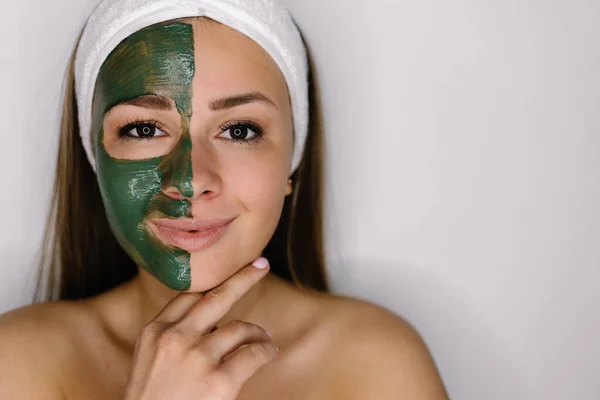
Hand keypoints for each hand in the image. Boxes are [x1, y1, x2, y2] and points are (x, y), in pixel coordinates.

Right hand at [123, 258, 276, 399]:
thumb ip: (173, 339)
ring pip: (239, 328)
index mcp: (154, 333)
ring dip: (256, 331)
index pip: (188, 297)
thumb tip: (214, 324)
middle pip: (216, 297)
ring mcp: (198, 358)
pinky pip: (254, 354)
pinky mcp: (220, 381)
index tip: (229, 271)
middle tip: (260, 265)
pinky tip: (269, 352)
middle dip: (242, 278)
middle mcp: (175, 338)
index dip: (212, 282)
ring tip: (264, 337)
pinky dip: (266, 351)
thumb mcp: (150, 364)